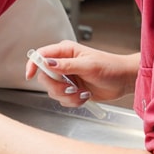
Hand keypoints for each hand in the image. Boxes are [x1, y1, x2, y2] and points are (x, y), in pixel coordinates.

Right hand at [24, 41, 138, 106]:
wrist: (123, 81)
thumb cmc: (110, 67)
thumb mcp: (88, 65)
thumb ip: (66, 65)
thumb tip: (47, 62)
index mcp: (65, 51)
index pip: (41, 55)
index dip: (33, 64)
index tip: (29, 75)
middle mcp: (63, 64)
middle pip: (44, 77)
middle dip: (56, 87)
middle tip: (71, 88)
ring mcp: (67, 78)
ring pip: (53, 91)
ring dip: (67, 96)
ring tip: (82, 93)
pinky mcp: (72, 90)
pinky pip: (62, 99)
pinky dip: (73, 102)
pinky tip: (84, 97)